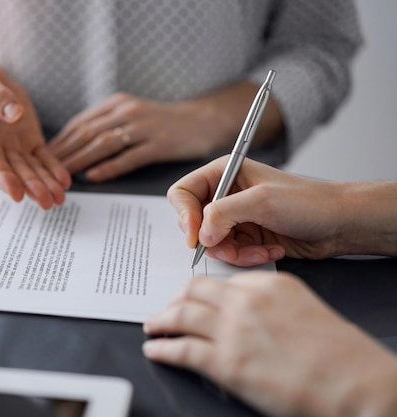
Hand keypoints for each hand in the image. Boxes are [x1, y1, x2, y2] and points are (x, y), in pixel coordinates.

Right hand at [0, 60, 70, 208]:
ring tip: (59, 199)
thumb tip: (13, 113)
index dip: (3, 178)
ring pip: (32, 169)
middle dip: (31, 187)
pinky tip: (65, 182)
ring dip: (45, 185)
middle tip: (47, 202)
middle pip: (15, 172)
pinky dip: (54, 170)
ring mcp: (16, 147)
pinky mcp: (31, 142)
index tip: (15, 194)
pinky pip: (44, 158)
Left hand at [48, 92, 230, 182]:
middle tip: (44, 170)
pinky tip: (93, 177)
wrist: (202, 120)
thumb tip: (75, 146)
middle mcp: (128, 112)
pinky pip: (128, 157)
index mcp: (117, 103)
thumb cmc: (162, 122)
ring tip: (62, 175)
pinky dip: (109, 167)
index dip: (60, 141)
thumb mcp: (131, 114)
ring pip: (104, 144)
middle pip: (88, 133)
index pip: (81, 123)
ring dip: (80, 160)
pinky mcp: (159, 144)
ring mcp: (144, 127)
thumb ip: (107, 125)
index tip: (42, 157)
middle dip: (64, 152)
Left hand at [143, 272, 396, 416]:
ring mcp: (234, 330)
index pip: (220, 281)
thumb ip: (269, 306)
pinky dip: (163, 349)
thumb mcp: (303, 311)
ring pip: (181, 315)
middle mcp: (247, 301)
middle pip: (194, 290)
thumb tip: (243, 317)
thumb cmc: (341, 354)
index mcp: (269, 284)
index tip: (190, 297)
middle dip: (174, 299)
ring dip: (161, 320)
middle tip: (165, 310)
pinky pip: (182, 350)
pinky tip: (156, 350)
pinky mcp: (227, 363)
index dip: (198, 290)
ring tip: (153, 326)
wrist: (360, 384)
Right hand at [167, 157, 347, 265]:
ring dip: (234, 252)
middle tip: (231, 247)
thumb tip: (200, 235)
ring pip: (212, 243)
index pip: (183, 193)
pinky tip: (270, 250)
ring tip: (259, 249)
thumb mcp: (261, 201)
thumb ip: (223, 214)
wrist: (339, 223)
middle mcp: (225, 194)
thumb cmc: (308, 201)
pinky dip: (247, 257)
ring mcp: (235, 217)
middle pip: (194, 222)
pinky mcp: (245, 237)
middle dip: (213, 240)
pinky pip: (230, 253)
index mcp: (224, 173)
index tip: (196, 237)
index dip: (185, 215)